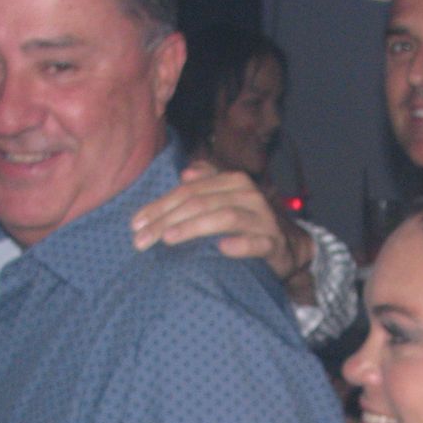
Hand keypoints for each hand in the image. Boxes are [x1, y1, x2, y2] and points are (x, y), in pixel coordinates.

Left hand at [131, 161, 313, 284]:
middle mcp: (247, 195)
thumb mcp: (224, 201)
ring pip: (224, 218)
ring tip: (168, 239)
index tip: (135, 224)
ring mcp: (262, 219)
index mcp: (232, 181)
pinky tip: (222, 248)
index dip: (160, 206)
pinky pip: (257, 243)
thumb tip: (185, 174)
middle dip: (167, 220)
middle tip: (141, 240)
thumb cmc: (247, 224)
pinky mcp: (274, 244)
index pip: (188, 191)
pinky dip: (240, 245)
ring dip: (194, 228)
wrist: (287, 246)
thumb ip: (205, 186)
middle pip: (200, 203)